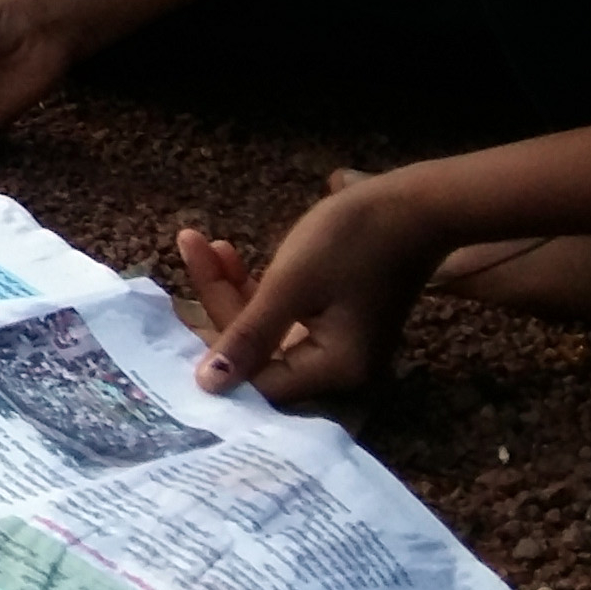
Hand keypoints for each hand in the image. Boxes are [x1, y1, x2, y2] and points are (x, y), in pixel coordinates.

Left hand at [179, 174, 444, 403]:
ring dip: (230, 288)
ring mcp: (338, 344)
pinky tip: (226, 251)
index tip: (176, 309)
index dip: (216, 349)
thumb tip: (207, 387)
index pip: (257, 379)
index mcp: (334, 371)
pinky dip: (256, 286)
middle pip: (258, 353)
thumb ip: (249, 335)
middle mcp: (339, 369)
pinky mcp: (336, 319)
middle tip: (191, 250)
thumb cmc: (353, 240)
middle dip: (218, 302)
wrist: (414, 202)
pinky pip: (284, 313)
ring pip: (265, 328)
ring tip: (200, 241)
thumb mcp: (291, 284)